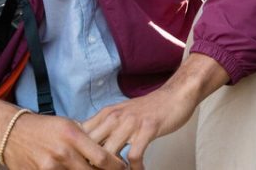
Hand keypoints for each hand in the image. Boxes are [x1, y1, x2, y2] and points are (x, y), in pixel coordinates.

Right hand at [3, 113, 125, 169]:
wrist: (12, 132)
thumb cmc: (46, 128)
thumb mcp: (70, 125)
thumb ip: (88, 138)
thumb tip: (111, 151)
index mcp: (73, 136)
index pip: (102, 157)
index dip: (116, 166)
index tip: (124, 168)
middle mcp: (62, 152)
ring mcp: (49, 167)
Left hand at [83, 53, 228, 168]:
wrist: (176, 94)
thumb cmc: (149, 108)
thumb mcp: (122, 113)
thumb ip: (105, 127)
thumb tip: (88, 146)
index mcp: (106, 114)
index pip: (80, 138)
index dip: (79, 155)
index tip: (84, 165)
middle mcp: (114, 117)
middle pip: (90, 148)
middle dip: (93, 165)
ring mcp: (131, 122)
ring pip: (109, 155)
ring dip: (113, 169)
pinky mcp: (148, 128)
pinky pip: (134, 156)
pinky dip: (135, 168)